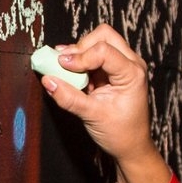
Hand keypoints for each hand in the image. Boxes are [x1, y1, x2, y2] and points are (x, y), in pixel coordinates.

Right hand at [39, 25, 172, 182]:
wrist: (131, 147)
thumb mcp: (93, 116)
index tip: (61, 66)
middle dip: (80, 46)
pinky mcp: (111, 71)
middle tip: (63, 63)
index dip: (80, 56)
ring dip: (79, 52)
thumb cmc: (121, 133)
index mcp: (132, 73)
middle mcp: (130, 64)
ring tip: (64, 68)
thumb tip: (48, 80)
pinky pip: (93, 55)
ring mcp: (122, 65)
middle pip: (104, 35)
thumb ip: (70, 98)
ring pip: (98, 41)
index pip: (104, 50)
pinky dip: (79, 60)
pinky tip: (69, 72)